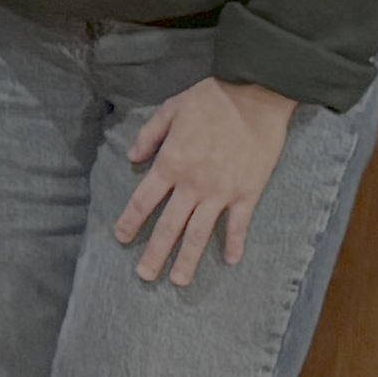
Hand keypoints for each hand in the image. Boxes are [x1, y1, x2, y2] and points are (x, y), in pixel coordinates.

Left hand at [111, 75, 296, 289]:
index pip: (144, 200)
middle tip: (145, 276)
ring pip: (200, 233)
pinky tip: (231, 261)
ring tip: (179, 281)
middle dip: (155, 253)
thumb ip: (149, 136)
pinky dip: (235, 244)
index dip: (131, 221)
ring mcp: (221, 191)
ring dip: (189, 259)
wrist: (256, 95)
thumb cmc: (212, 99)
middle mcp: (193, 183)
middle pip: (170, 226)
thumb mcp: (171, 109)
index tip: (121, 238)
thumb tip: (132, 159)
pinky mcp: (247, 192)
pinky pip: (239, 224)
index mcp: (171, 163)